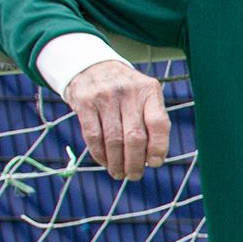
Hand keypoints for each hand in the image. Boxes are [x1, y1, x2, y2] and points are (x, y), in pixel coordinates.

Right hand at [62, 59, 169, 181]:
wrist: (92, 66)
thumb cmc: (126, 90)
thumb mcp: (144, 95)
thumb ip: (152, 121)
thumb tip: (154, 160)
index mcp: (149, 91)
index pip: (159, 123)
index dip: (159, 148)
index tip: (155, 163)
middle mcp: (128, 92)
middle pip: (135, 137)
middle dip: (135, 162)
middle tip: (134, 175)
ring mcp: (104, 97)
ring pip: (113, 140)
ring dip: (117, 163)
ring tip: (120, 173)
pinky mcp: (84, 103)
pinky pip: (93, 136)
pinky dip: (99, 155)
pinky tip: (105, 162)